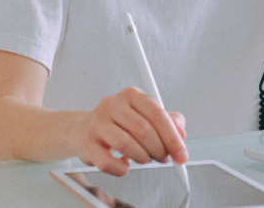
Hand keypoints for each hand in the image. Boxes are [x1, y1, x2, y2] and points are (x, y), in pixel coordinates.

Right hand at [72, 86, 187, 175]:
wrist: (82, 129)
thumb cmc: (118, 123)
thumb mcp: (144, 115)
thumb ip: (167, 121)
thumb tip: (181, 134)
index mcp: (131, 95)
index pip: (157, 114)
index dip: (172, 138)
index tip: (181, 155)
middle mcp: (112, 104)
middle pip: (143, 130)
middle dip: (159, 150)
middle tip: (163, 158)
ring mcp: (97, 123)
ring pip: (126, 145)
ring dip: (142, 158)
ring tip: (145, 159)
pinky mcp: (87, 142)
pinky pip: (108, 162)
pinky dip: (122, 168)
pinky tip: (125, 164)